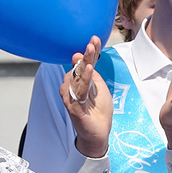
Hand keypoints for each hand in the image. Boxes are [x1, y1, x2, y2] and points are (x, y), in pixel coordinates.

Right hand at [63, 38, 113, 158]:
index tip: (95, 38)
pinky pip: (78, 90)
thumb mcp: (100, 88)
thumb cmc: (98, 111)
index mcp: (79, 81)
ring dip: (84, 63)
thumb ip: (94, 75)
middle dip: (86, 54)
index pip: (84, 63)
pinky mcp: (74, 107)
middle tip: (91, 42)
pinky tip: (90, 69)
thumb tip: (89, 60)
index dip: (90, 51)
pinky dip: (84, 79)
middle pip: (79, 67)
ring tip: (90, 51)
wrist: (98, 133)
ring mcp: (71, 97)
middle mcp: (73, 87)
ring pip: (77, 77)